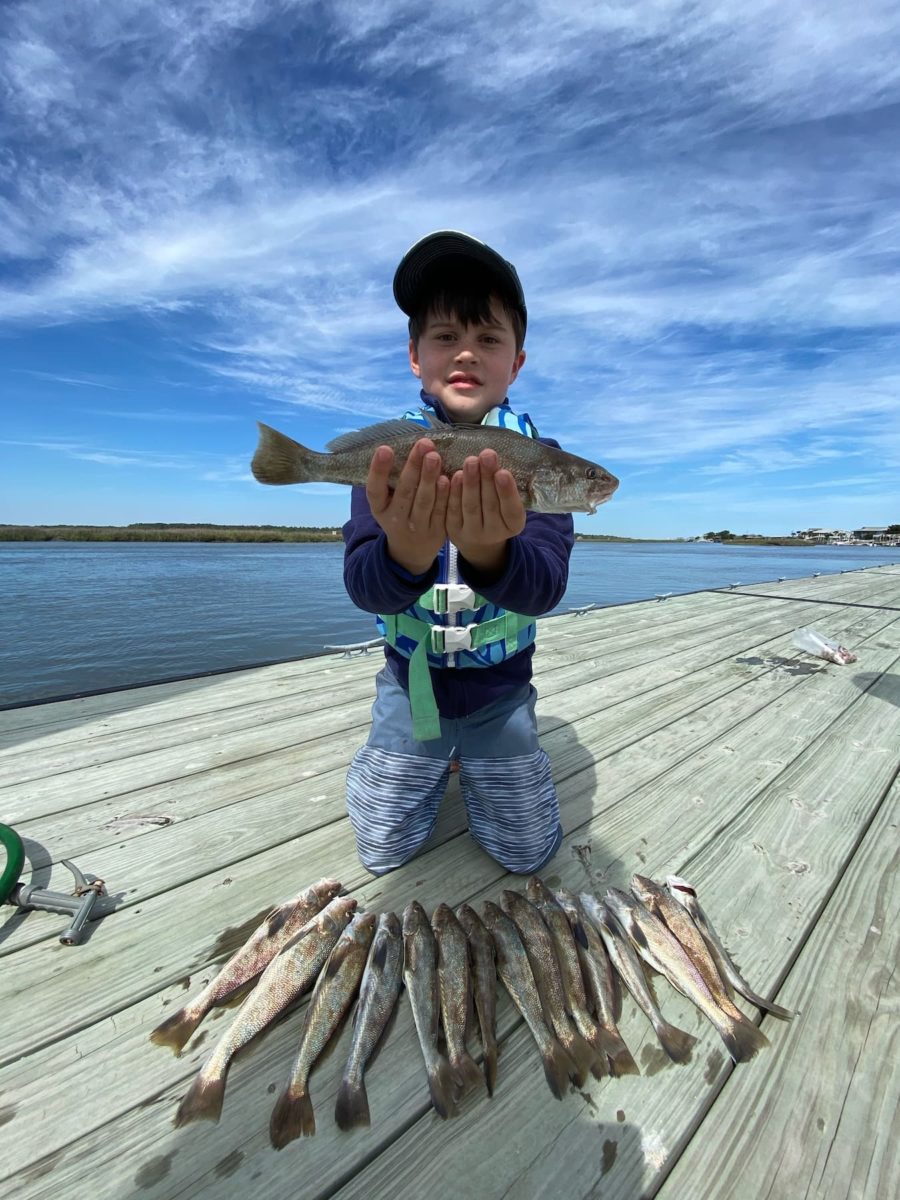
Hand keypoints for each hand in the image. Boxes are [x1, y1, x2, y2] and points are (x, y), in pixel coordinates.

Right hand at [366, 438, 448, 575]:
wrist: (411, 551)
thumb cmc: (399, 513)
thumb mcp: (386, 502)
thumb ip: (391, 480)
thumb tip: (400, 443)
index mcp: (379, 508)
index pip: (375, 489)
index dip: (379, 470)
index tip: (384, 448)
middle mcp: (395, 518)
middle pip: (405, 491)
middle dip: (414, 466)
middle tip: (423, 444)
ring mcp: (416, 527)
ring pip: (424, 500)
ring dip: (429, 477)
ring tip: (435, 456)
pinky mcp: (436, 532)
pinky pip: (441, 511)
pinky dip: (445, 495)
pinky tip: (448, 478)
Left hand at [446, 449, 525, 575]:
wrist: (478, 537)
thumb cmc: (496, 510)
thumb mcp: (508, 501)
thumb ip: (505, 485)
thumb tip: (496, 459)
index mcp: (513, 525)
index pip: (512, 509)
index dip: (507, 491)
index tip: (503, 472)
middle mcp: (494, 533)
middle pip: (490, 505)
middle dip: (487, 478)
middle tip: (486, 456)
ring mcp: (472, 534)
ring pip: (471, 507)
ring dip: (470, 483)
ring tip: (470, 461)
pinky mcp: (454, 531)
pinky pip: (453, 511)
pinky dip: (454, 493)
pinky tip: (454, 476)